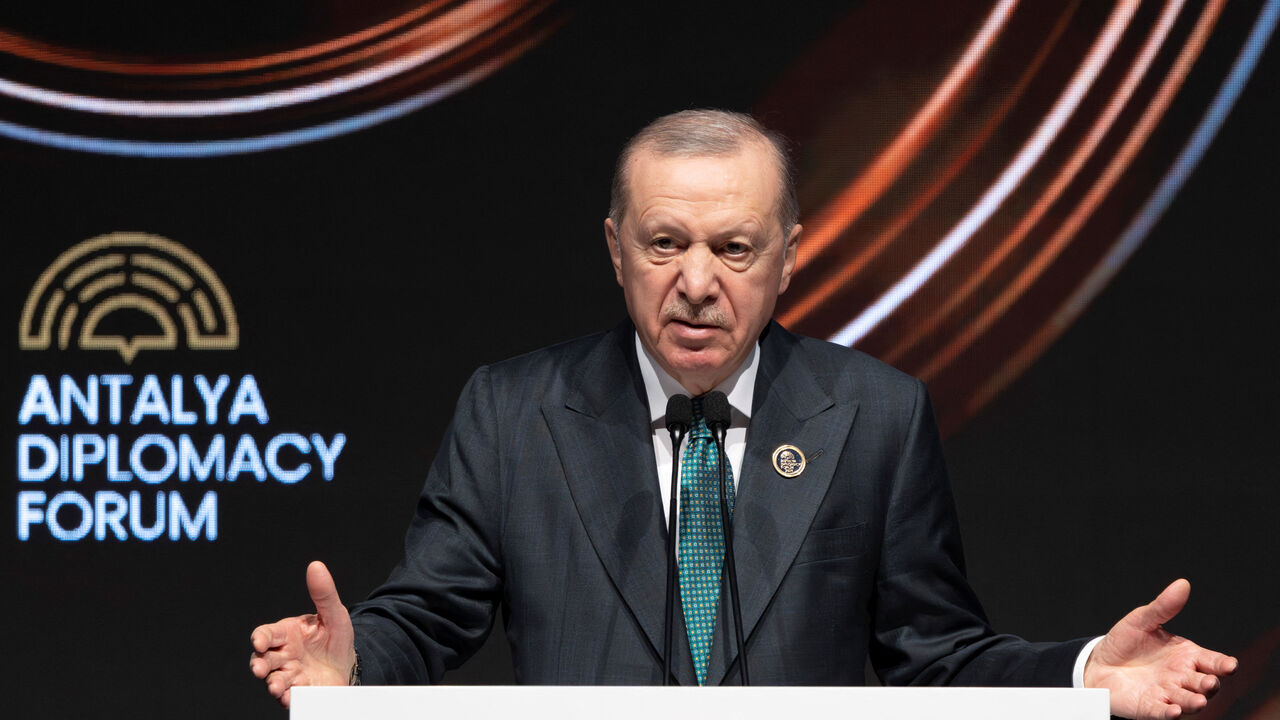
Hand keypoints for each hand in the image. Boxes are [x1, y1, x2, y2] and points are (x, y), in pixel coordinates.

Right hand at [249, 561, 356, 707]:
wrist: (348, 664)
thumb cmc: (335, 637)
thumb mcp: (334, 615)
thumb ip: (324, 594)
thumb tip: (316, 566)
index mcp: (287, 634)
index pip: (267, 634)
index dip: (260, 638)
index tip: (259, 642)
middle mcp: (284, 655)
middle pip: (264, 659)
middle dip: (260, 664)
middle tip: (260, 669)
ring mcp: (290, 675)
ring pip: (274, 680)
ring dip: (273, 684)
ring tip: (277, 687)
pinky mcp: (300, 692)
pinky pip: (291, 696)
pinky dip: (289, 698)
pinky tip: (292, 697)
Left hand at [1085, 579, 1237, 718]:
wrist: (1098, 663)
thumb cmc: (1126, 642)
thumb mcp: (1142, 621)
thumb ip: (1163, 607)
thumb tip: (1182, 584)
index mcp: (1186, 656)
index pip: (1212, 662)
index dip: (1223, 665)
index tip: (1230, 665)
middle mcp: (1182, 677)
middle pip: (1204, 684)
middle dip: (1209, 684)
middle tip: (1210, 682)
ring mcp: (1167, 693)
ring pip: (1187, 701)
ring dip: (1194, 702)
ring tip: (1200, 701)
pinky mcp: (1149, 707)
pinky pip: (1161, 712)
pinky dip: (1168, 713)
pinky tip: (1172, 711)